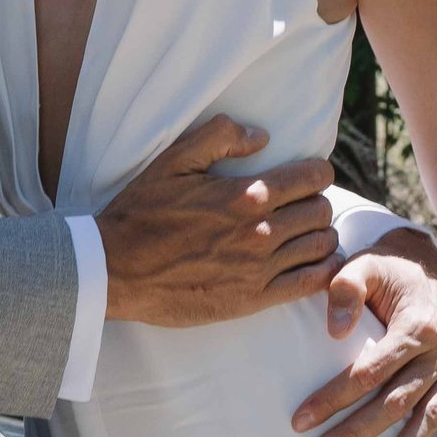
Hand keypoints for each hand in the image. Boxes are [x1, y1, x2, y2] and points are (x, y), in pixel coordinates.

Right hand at [98, 117, 341, 326]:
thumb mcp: (172, 161)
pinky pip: (310, 283)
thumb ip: (219, 137)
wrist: (115, 270)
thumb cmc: (141, 213)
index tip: (307, 176)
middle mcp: (260, 231)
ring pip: (322, 246)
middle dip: (315, 204)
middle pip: (321, 211)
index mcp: (246, 194)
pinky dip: (322, 271)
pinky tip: (311, 264)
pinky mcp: (253, 299)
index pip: (313, 177)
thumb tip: (262, 136)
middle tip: (299, 207)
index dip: (316, 172)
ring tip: (303, 235)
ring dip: (319, 236)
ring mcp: (259, 268)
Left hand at [289, 230, 436, 436]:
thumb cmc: (386, 271)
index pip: (369, 371)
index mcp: (416, 325)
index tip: (300, 421)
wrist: (426, 266)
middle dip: (356, 432)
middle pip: (396, 401)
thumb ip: (344, 289)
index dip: (334, 397)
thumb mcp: (363, 266)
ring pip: (430, 415)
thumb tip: (333, 332)